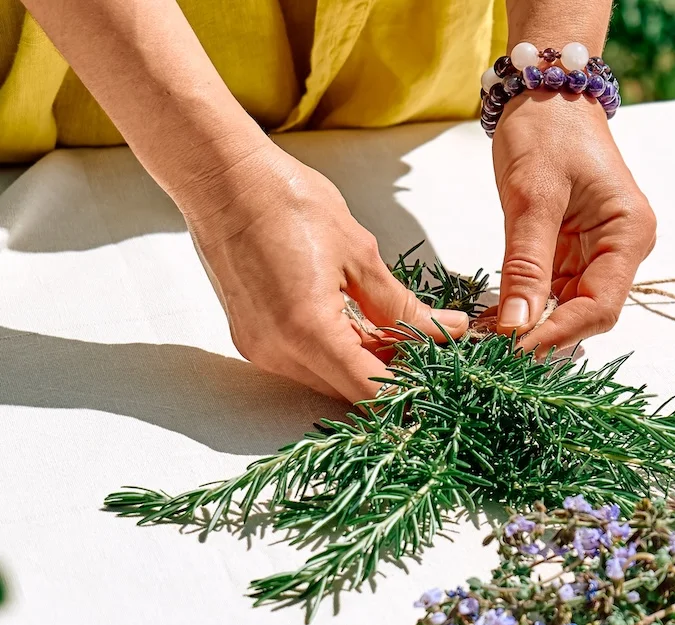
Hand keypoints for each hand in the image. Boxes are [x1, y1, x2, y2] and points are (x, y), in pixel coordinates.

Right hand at [177, 143, 468, 402]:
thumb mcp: (361, 256)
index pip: (371, 392)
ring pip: (330, 379)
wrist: (223, 178)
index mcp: (309, 331)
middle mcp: (279, 352)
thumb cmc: (289, 203)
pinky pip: (308, 362)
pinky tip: (364, 324)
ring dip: (367, 363)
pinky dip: (340, 352)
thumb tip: (448, 331)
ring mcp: (262, 349)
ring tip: (400, 327)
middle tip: (431, 344)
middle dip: (394, 374)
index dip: (412, 391)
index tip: (443, 375)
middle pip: (350, 390)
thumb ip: (404, 307)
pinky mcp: (253, 339)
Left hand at [490, 92, 655, 354]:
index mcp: (629, 233)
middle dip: (543, 334)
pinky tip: (493, 316)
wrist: (543, 89)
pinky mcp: (572, 249)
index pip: (599, 306)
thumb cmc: (546, 129)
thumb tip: (516, 326)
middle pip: (586, 312)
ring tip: (487, 339)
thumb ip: (526, 264)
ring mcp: (597, 251)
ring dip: (529, 323)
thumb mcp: (532, 195)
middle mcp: (621, 249)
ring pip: (566, 306)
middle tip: (495, 353)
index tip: (514, 350)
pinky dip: (523, 303)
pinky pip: (550, 288)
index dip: (558, 333)